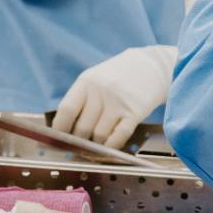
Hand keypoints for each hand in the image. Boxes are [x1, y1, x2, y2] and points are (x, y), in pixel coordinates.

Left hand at [53, 45, 175, 146]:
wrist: (153, 66)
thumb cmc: (119, 76)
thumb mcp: (96, 79)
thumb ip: (81, 100)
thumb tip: (66, 131)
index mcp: (87, 81)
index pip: (67, 110)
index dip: (60, 129)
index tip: (59, 138)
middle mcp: (102, 91)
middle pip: (82, 128)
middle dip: (79, 141)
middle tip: (79, 145)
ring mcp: (119, 102)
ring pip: (99, 135)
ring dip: (95, 145)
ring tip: (95, 145)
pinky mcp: (135, 112)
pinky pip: (118, 136)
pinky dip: (111, 146)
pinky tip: (108, 147)